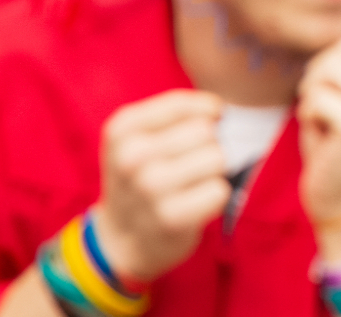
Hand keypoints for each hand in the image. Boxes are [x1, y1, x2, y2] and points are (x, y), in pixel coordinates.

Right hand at [92, 90, 230, 281]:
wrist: (122, 236)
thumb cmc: (141, 176)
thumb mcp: (138, 137)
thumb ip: (174, 114)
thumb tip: (219, 111)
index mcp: (122, 129)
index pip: (182, 104)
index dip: (207, 111)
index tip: (209, 121)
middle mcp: (131, 156)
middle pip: (205, 131)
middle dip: (208, 144)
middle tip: (193, 162)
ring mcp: (150, 188)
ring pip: (216, 158)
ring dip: (214, 171)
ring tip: (193, 182)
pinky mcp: (172, 218)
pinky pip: (219, 190)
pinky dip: (215, 196)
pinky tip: (196, 202)